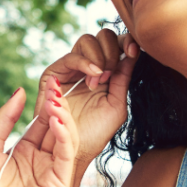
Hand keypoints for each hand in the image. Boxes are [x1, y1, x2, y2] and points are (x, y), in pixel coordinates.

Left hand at [0, 86, 76, 186]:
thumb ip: (5, 118)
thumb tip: (20, 90)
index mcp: (23, 152)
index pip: (42, 123)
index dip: (47, 104)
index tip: (50, 84)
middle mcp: (39, 162)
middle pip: (57, 130)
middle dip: (58, 109)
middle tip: (57, 90)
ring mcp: (49, 175)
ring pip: (66, 142)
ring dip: (64, 121)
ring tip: (56, 105)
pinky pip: (65, 160)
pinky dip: (65, 139)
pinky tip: (58, 124)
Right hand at [35, 28, 138, 164]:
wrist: (73, 151)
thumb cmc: (95, 133)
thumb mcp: (116, 104)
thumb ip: (123, 78)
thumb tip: (133, 52)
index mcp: (105, 73)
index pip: (116, 45)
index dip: (125, 41)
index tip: (133, 49)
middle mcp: (87, 67)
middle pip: (102, 36)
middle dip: (112, 50)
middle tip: (112, 73)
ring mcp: (70, 69)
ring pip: (86, 40)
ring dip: (99, 57)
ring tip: (101, 80)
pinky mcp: (53, 74)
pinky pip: (71, 56)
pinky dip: (86, 62)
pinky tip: (94, 76)